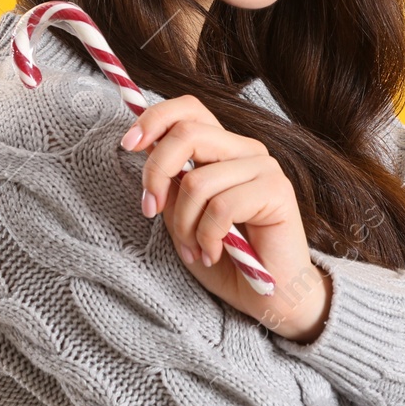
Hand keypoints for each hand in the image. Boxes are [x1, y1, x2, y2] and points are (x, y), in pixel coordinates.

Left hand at [121, 94, 330, 341]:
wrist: (270, 297)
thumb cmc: (227, 260)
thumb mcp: (184, 219)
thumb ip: (170, 186)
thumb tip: (143, 151)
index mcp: (223, 148)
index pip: (189, 108)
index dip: (154, 119)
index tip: (127, 145)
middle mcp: (245, 150)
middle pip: (187, 132)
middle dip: (156, 173)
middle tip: (150, 211)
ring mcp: (264, 167)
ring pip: (197, 180)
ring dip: (183, 225)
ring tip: (193, 251)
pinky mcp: (277, 191)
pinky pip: (221, 207)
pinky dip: (207, 237)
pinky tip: (214, 253)